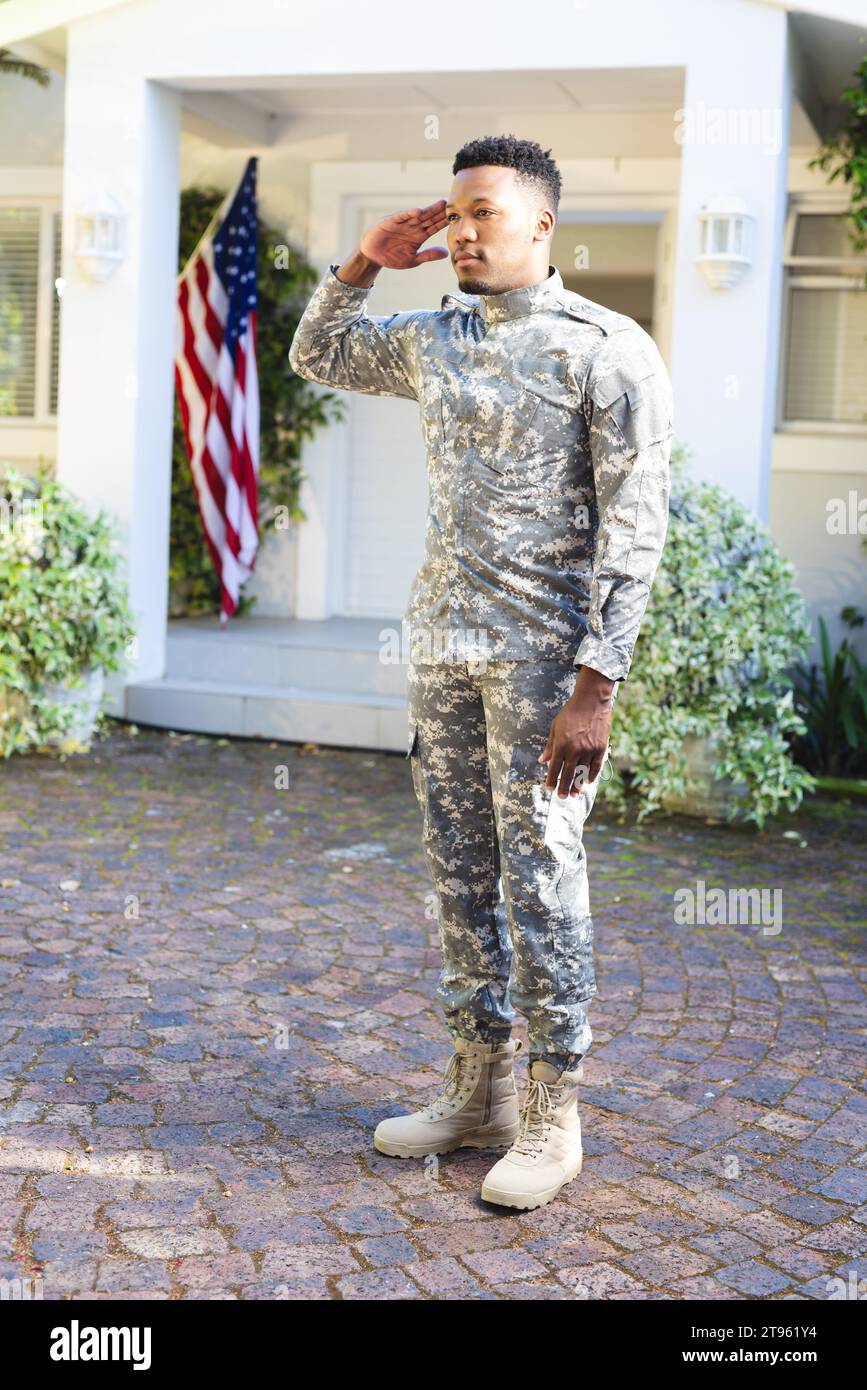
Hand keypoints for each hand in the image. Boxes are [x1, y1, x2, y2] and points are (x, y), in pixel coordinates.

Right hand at [358, 199, 449, 269]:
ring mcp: (402, 223)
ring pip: (418, 215)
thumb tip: (446, 253)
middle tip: (453, 206)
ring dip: (429, 210)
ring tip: (441, 205)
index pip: (434, 227)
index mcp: (419, 236)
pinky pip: (401, 216)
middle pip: (429, 218)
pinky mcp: (390, 221)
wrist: (372, 255)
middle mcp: (412, 227)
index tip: (456, 218)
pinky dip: (409, 214)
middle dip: (440, 213)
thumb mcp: (412, 260)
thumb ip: (428, 255)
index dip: (444, 223)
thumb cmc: (392, 257)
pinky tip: (419, 211)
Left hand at [538, 671, 613, 797]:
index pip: (554, 768)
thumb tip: (542, 760)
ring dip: (577, 785)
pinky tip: (587, 781)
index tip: (549, 788)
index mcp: (561, 745)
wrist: (591, 702)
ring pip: (582, 773)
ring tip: (575, 793)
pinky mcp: (600, 748)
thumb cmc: (570, 713)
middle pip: (567, 774)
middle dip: (564, 787)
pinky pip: (596, 767)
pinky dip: (591, 776)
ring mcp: (588, 750)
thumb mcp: (555, 728)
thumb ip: (550, 746)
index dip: (551, 779)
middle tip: (562, 797)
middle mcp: (574, 750)